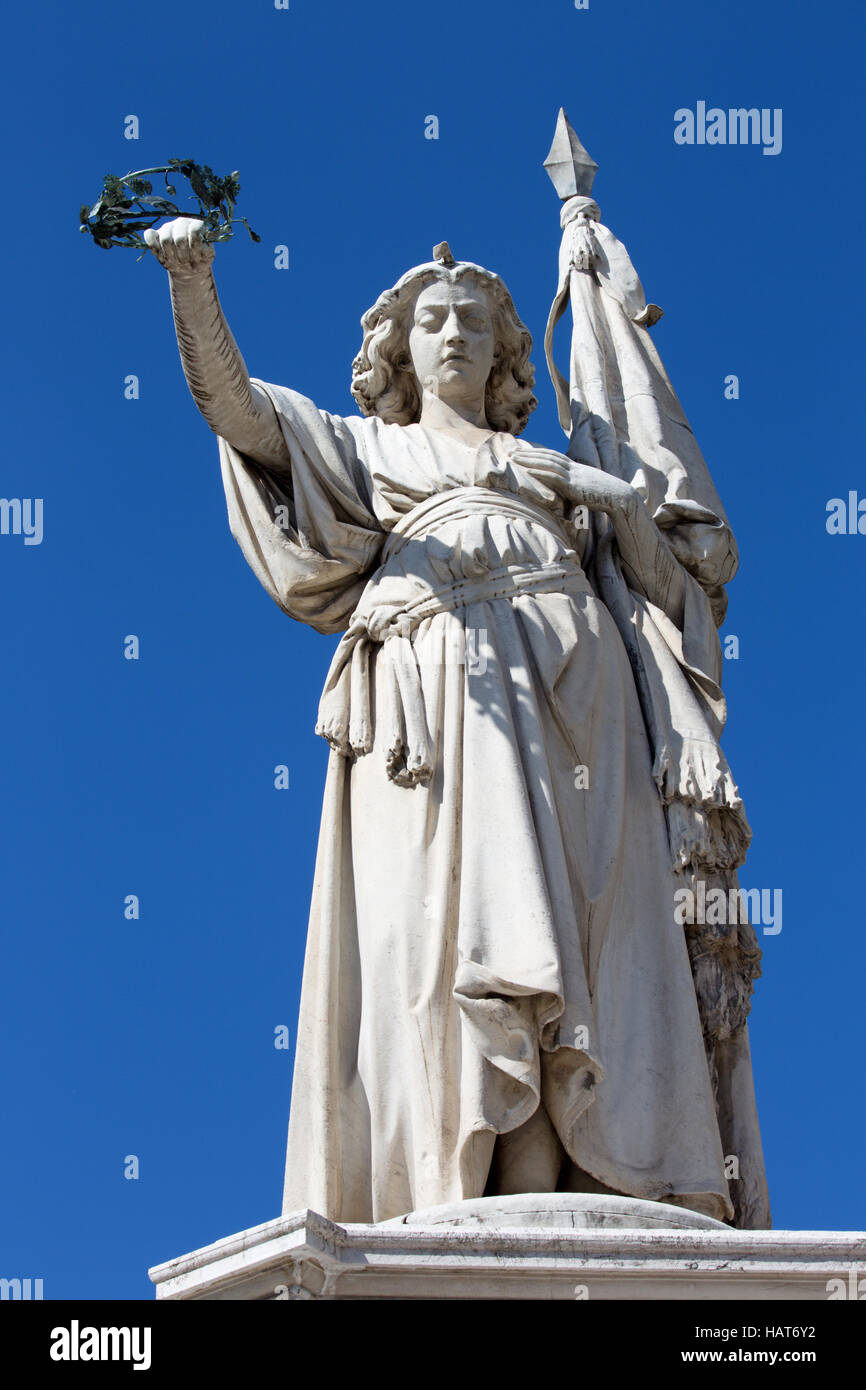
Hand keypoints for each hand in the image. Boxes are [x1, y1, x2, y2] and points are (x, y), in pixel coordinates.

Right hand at [143, 217, 213, 273]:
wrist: (188, 267)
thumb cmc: (198, 260)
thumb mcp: (206, 258)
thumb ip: (206, 252)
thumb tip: (203, 249)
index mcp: (196, 225)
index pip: (195, 230)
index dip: (195, 247)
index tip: (197, 258)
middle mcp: (182, 222)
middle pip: (180, 238)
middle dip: (183, 256)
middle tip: (185, 262)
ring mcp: (168, 227)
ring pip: (165, 240)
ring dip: (171, 256)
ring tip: (176, 262)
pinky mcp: (155, 234)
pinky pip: (149, 236)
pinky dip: (154, 246)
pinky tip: (162, 256)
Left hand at [511, 445, 637, 517]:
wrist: (618, 496)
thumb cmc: (604, 497)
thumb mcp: (587, 490)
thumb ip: (575, 490)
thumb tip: (567, 495)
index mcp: (576, 469)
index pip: (553, 457)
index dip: (538, 453)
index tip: (524, 450)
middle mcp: (573, 468)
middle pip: (547, 456)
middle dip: (528, 452)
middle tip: (511, 449)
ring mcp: (573, 475)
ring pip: (547, 463)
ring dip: (529, 459)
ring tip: (513, 456)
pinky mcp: (573, 485)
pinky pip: (553, 476)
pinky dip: (539, 471)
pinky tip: (527, 469)